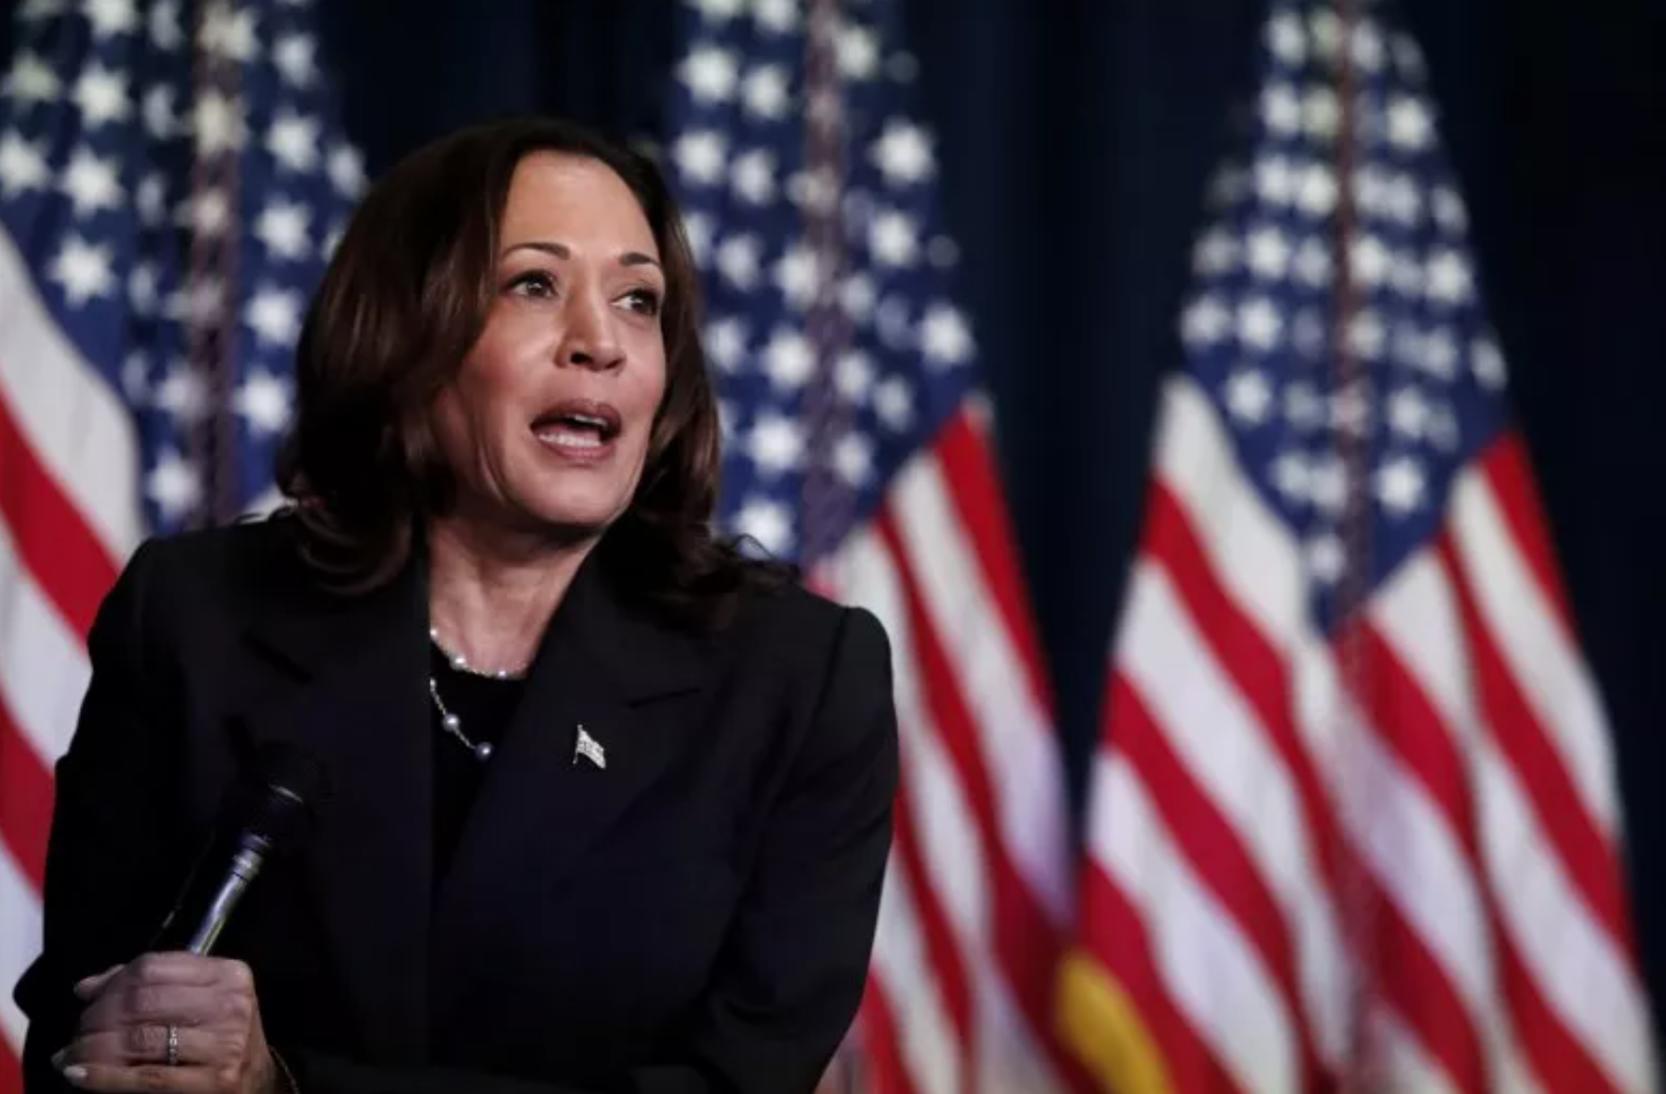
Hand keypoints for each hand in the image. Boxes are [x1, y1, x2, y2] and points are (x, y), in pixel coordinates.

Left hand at [52, 952, 278, 1092]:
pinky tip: (80, 1075)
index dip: (111, 983)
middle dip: (97, 1018)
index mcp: (228, 974)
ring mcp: (226, 1044)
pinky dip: (104, 1076)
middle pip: (143, 1001)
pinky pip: (146, 1077)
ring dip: (93, 1048)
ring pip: (140, 1039)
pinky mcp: (216, 1081)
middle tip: (76, 1034)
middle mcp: (231, 1004)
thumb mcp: (198, 1000)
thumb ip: (148, 987)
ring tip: (70, 1056)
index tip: (87, 1002)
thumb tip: (86, 987)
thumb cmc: (221, 1037)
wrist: (259, 1082)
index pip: (153, 967)